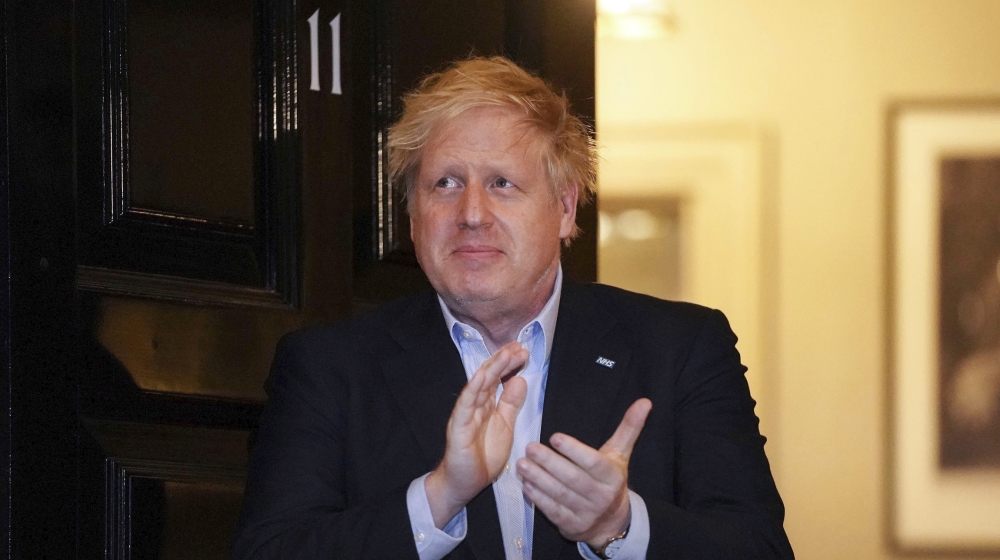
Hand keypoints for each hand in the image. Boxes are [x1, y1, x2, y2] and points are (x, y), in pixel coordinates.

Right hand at [425, 342, 528, 527]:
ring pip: (478, 386)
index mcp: (486, 405)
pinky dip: (473, 389)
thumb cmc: (482, 456)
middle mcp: (474, 405)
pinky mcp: (458, 427)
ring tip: (505, 354)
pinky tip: (482, 377)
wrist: (464, 483)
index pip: (497, 378)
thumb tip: (520, 380)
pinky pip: (465, 405)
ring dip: (492, 369)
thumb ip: (510, 404)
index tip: (523, 351)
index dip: (509, 364)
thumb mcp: (504, 426)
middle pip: (488, 377)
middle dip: (503, 361)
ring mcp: (465, 414)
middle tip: (518, 347)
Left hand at [517, 398, 651, 546]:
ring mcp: (586, 513)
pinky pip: (554, 512)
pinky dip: (539, 499)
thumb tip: (645, 402)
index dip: (574, 450)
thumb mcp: (620, 455)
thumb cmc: (611, 480)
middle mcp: (601, 496)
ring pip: (560, 495)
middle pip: (573, 478)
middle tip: (530, 447)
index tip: (555, 437)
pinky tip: (526, 485)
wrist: (612, 523)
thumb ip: (629, 428)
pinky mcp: (572, 526)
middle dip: (550, 462)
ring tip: (522, 464)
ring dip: (539, 479)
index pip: (593, 462)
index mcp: (613, 476)